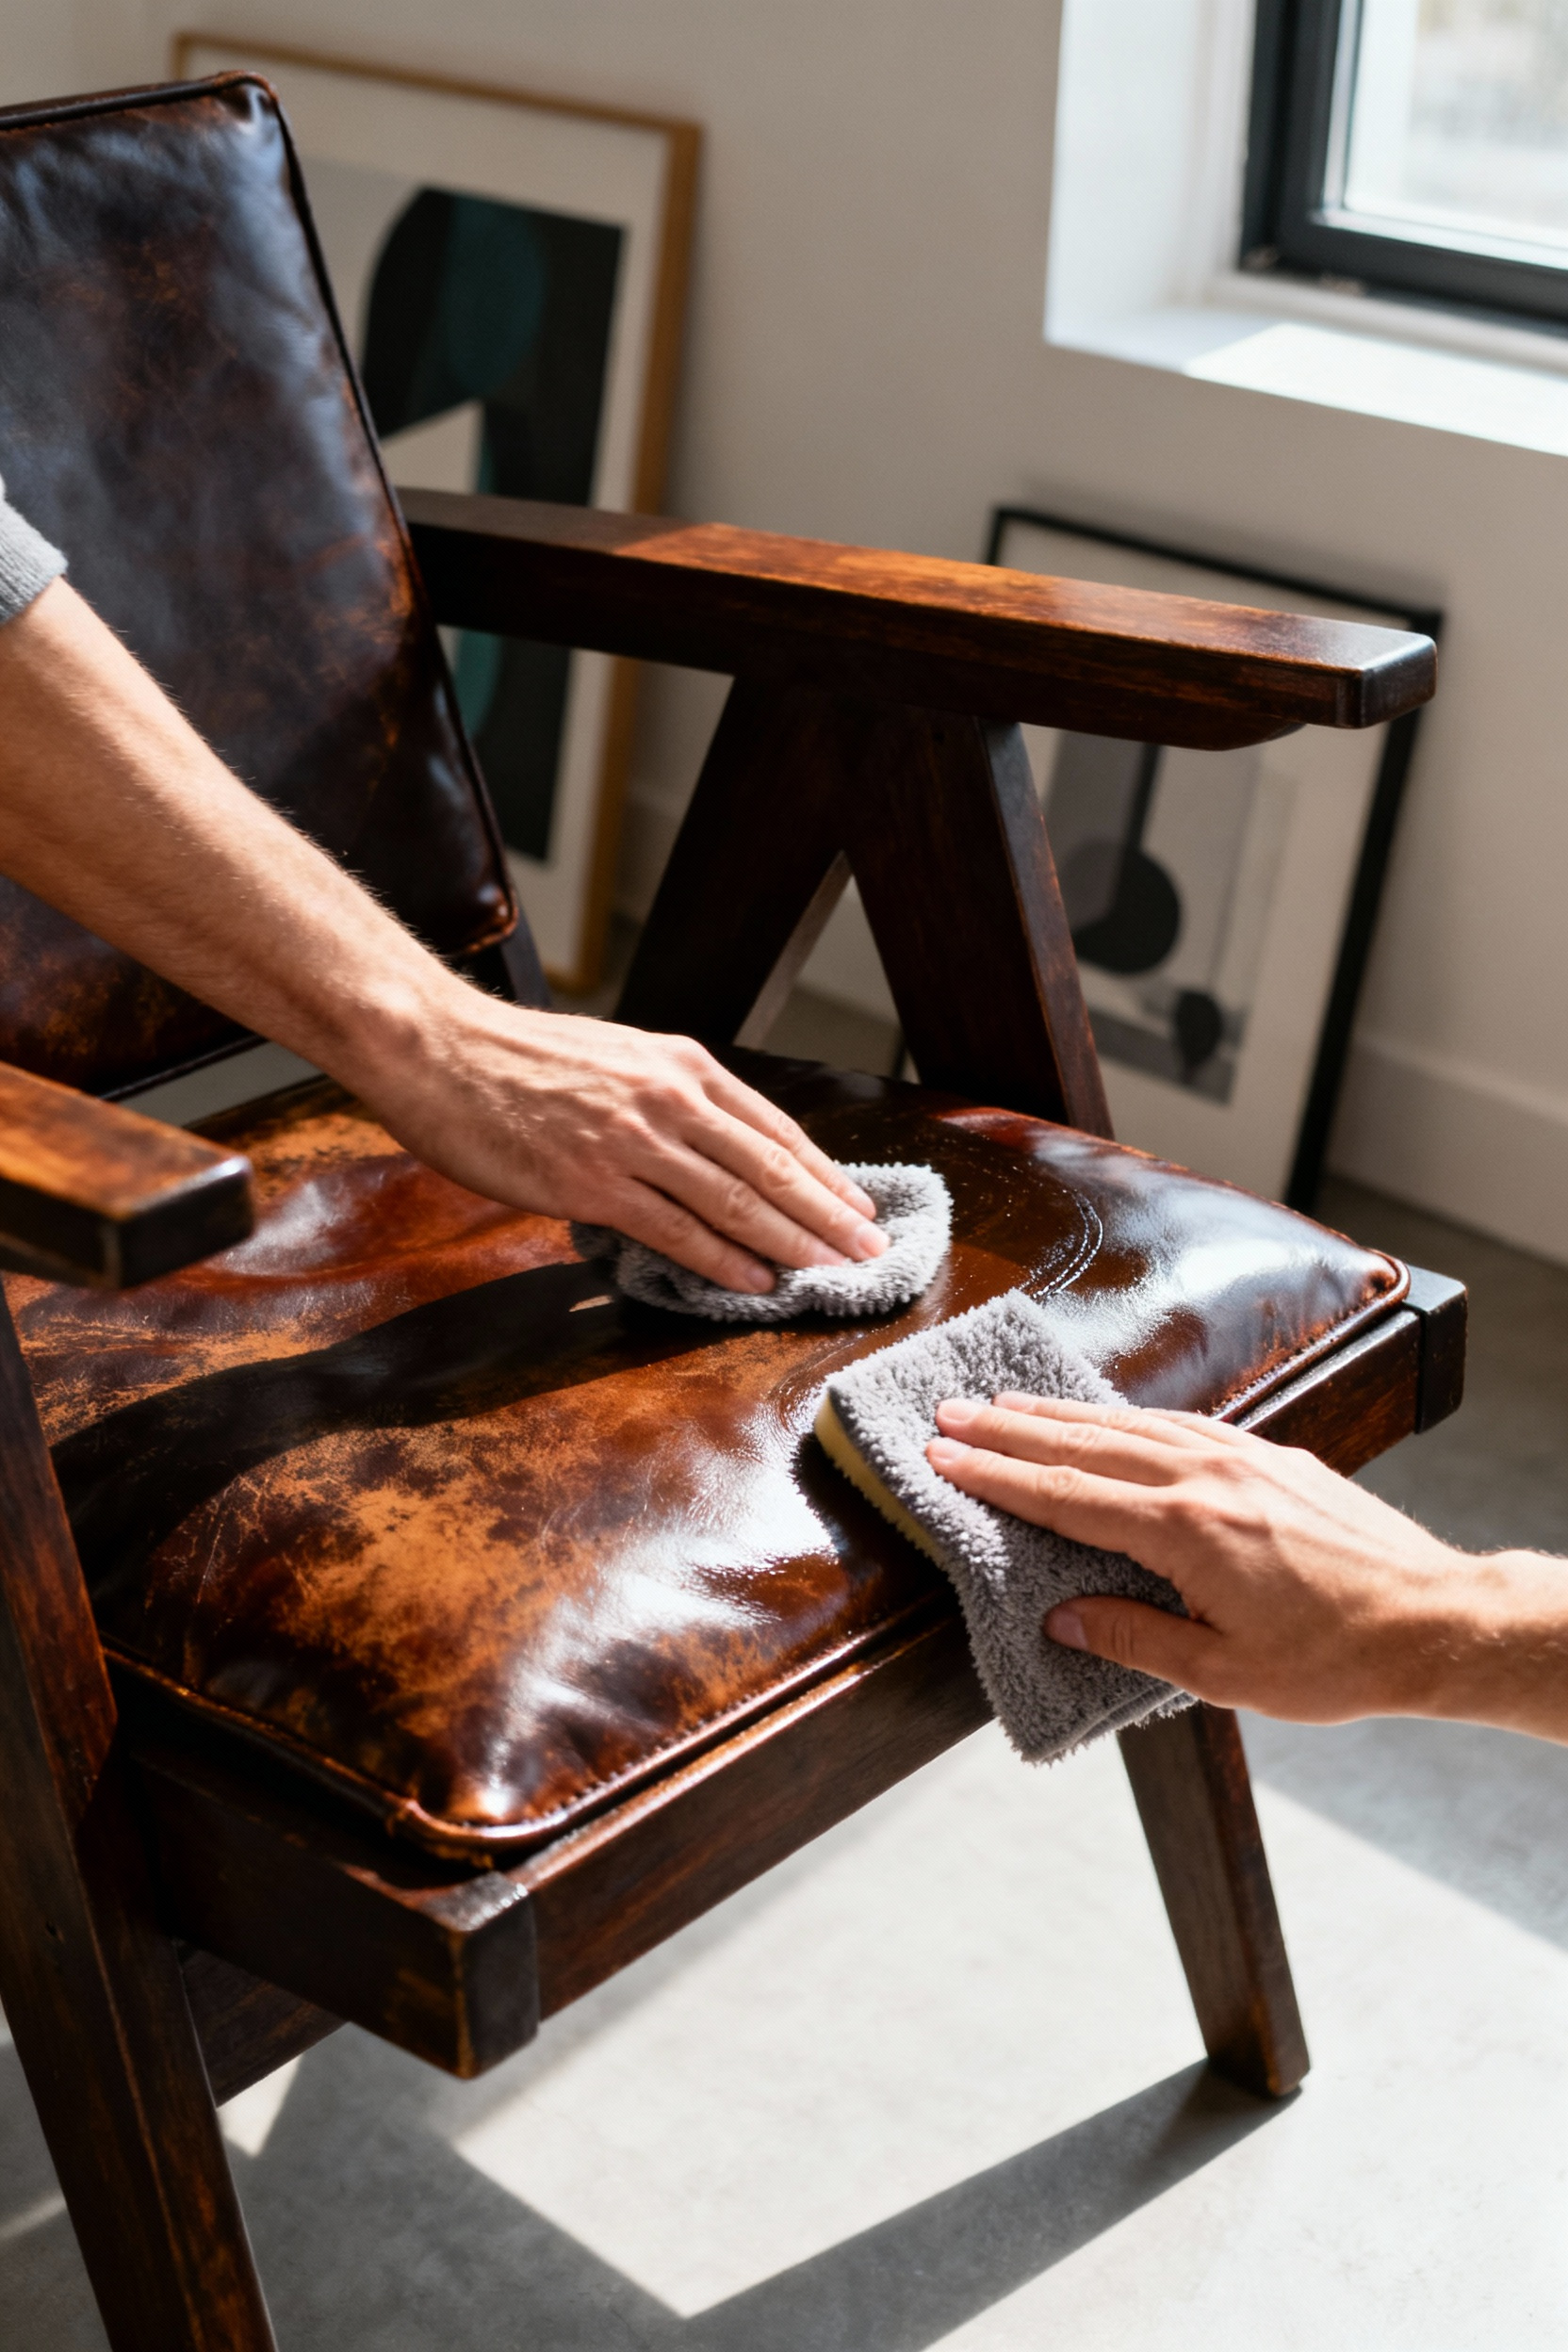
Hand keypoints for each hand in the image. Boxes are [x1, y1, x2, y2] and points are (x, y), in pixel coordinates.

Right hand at [354, 985, 887, 1294]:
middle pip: (771, 1166)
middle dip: (829, 1215)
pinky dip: (725, 1259)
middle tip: (872, 1251)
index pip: (774, 1127)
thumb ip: (665, 1096)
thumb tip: (707, 1145)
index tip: (858, 1206)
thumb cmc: (515, 1057)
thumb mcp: (614, 1057)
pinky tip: (758, 1282)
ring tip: (835, 1272)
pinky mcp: (594, 1182)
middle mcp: (670, 1097)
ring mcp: (634, 1140)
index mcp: (680, 1064)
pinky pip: (677, 1228)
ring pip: (736, 1200)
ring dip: (794, 1243)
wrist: (439, 1048)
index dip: (823, 1174)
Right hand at [925, 1394, 1567, 1738]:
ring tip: (1004, 1404)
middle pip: (1084, 1444)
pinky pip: (1176, 1422)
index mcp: (1185, 1530)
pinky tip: (1101, 1417)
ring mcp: (1240, 1457)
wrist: (1434, 1619)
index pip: (1066, 1495)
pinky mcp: (1269, 1455)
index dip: (998, 1477)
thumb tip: (1062, 1619)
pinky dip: (1123, 1415)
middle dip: (1009, 1430)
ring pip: (1128, 1424)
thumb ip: (1134, 1638)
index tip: (943, 1458)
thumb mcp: (1224, 1674)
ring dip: (1059, 1413)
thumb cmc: (1336, 1659)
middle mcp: (1206, 1476)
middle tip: (949, 1415)